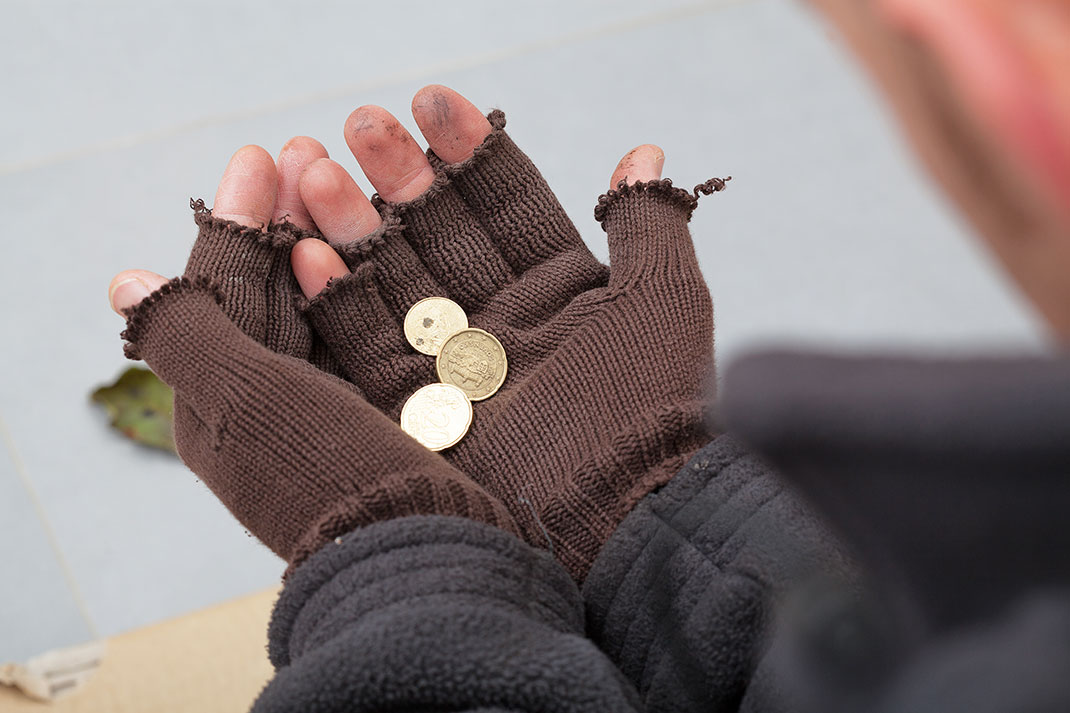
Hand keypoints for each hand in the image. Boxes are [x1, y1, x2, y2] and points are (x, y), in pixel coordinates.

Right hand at [110, 85, 725, 579]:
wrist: (626, 518)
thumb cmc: (653, 408)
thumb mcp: (662, 300)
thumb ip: (647, 222)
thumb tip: (644, 151)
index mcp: (557, 289)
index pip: (505, 204)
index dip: (471, 151)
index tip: (433, 101)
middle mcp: (501, 321)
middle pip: (439, 234)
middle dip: (400, 178)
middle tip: (360, 124)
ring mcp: (456, 365)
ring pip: (395, 280)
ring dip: (353, 225)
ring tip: (313, 166)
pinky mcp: (417, 411)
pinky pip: (369, 347)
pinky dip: (336, 301)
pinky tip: (305, 248)